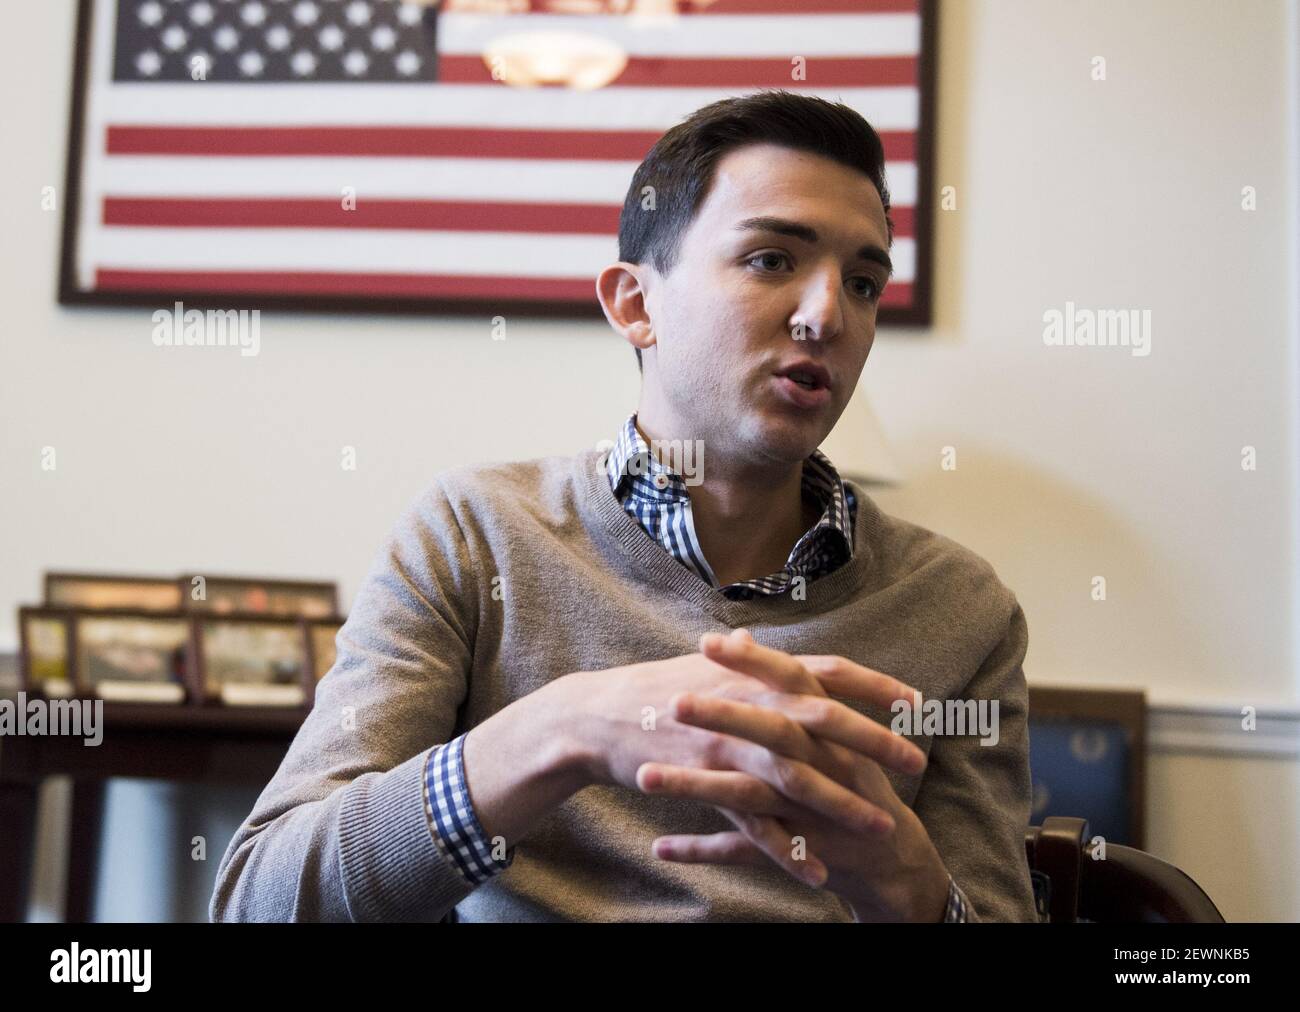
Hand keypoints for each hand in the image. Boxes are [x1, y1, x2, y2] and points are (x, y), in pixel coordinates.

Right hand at [553, 629, 926, 884]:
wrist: (598, 714)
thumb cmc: (658, 689)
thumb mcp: (712, 668)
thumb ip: (754, 667)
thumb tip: (781, 658)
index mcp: (756, 671)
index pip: (828, 670)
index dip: (875, 686)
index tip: (917, 702)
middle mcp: (748, 702)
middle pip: (825, 719)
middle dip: (876, 742)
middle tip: (916, 764)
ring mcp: (728, 743)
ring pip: (798, 775)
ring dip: (844, 803)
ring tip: (882, 826)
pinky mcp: (706, 781)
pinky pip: (753, 823)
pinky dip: (786, 850)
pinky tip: (815, 874)